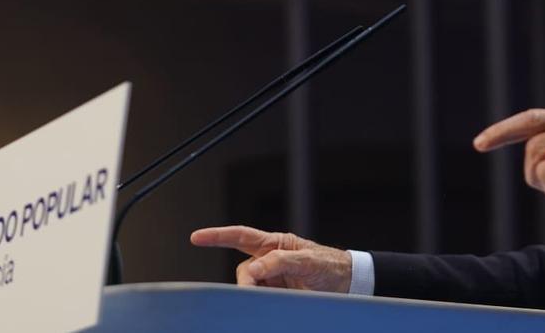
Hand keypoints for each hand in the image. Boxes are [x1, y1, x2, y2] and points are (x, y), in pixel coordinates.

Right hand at [189, 225, 351, 291]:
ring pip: (250, 288)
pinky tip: (265, 308)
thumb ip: (279, 261)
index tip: (196, 237)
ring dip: (254, 295)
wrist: (348, 285)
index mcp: (275, 244)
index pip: (241, 236)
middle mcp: (269, 261)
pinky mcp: (275, 298)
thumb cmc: (329, 266)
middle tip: (253, 292)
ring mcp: (272, 281)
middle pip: (244, 270)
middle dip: (246, 281)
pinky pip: (259, 300)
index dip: (217, 236)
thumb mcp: (307, 260)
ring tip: (272, 300)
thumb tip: (254, 269)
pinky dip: (258, 304)